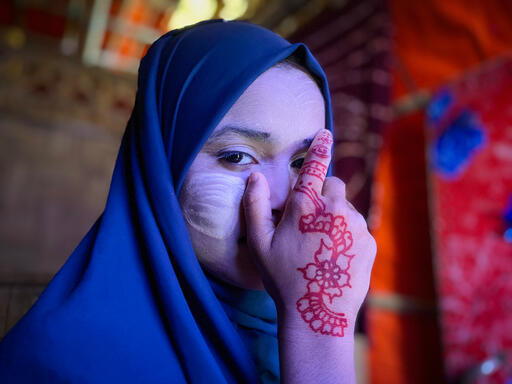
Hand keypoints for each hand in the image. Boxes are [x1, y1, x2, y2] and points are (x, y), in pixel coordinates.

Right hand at [242, 129, 375, 336]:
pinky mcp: (368, 240)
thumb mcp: (259, 243)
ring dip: (336, 216)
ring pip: (346, 207)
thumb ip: (255, 205)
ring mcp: (355, 224)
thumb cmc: (283, 277)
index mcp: (305, 206)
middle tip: (310, 222)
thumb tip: (255, 176)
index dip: (318, 148)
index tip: (325, 133)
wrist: (318, 312)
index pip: (314, 167)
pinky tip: (335, 255)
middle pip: (333, 185)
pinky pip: (357, 226)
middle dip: (323, 195)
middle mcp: (334, 209)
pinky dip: (347, 233)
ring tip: (322, 246)